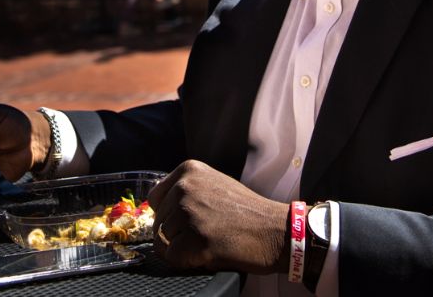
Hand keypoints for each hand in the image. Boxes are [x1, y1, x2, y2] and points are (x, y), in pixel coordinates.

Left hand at [148, 160, 288, 274]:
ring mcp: (189, 213)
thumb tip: (160, 208)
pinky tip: (206, 255)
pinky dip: (186, 262)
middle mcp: (185, 187)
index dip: (168, 215)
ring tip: (210, 242)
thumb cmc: (248, 212)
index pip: (155, 198)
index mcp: (189, 170)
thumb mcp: (215, 184)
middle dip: (176, 233)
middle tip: (205, 234)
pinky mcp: (195, 239)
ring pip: (163, 240)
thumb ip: (188, 190)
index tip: (186, 222)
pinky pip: (172, 257)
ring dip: (182, 248)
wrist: (277, 231)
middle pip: (158, 221)